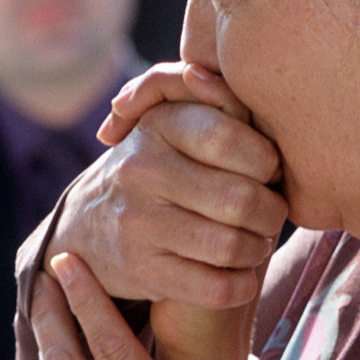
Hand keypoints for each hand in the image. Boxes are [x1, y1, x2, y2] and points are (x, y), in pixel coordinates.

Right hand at [54, 63, 287, 308]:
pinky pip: (215, 288)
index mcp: (158, 125)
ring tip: (255, 242)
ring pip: (232, 245)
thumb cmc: (158, 167)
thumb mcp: (174, 121)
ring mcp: (138, 223)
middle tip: (270, 215)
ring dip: (257, 250)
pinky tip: (240, 276)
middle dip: (271, 213)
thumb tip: (208, 72)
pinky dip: (240, 286)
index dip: (266, 162)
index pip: (231, 139)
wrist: (89, 227)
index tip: (269, 173)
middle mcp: (141, 170)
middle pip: (241, 198)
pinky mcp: (141, 271)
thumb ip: (210, 96)